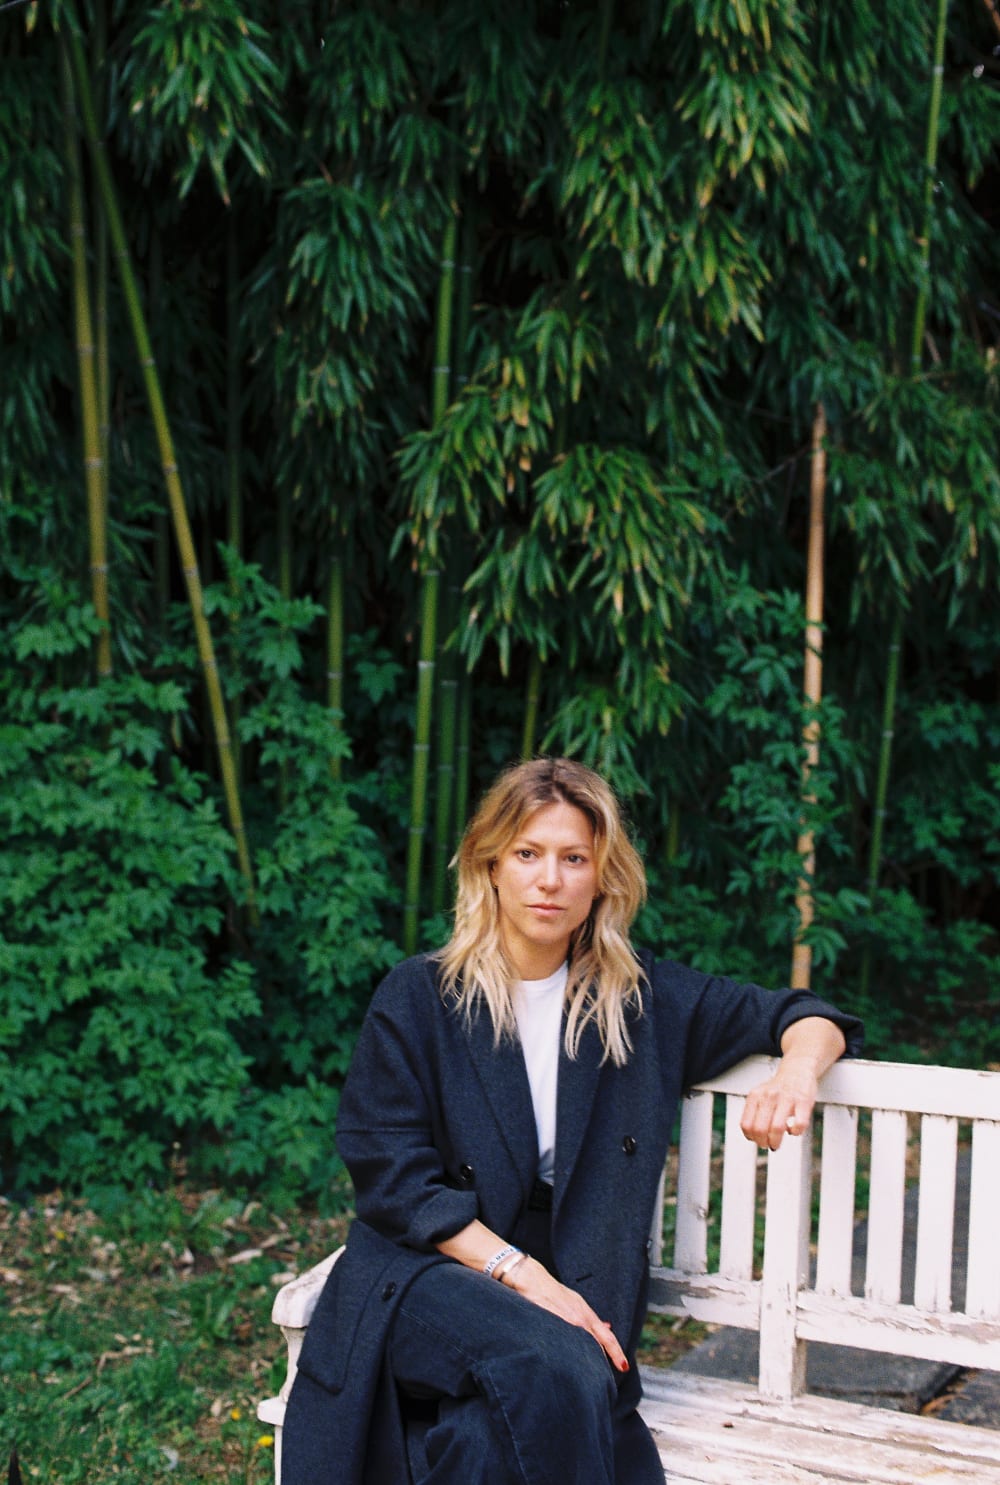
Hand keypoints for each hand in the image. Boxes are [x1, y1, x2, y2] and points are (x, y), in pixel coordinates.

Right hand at [503, 1255, 628, 1373]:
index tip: (624, 1367)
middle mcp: (580, 1318)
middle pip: (597, 1344)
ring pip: (583, 1346)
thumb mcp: (576, 1302)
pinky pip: (564, 1343)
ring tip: (588, 1375)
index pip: (607, 1336)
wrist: (533, 1279)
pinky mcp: (553, 1324)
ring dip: (587, 1360)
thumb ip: (590, 1317)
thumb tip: (607, 1327)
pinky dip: (569, 1353)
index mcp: (586, 1314)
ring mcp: (567, 1321)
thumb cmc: (554, 1292)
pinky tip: (567, 1362)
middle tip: (606, 1378)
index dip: (616, 1352)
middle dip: (602, 1362)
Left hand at [740, 1060, 817, 1149]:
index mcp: (755, 1096)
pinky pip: (799, 1124)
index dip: (751, 1137)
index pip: (746, 1125)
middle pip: (760, 1129)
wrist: (798, 1069)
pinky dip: (795, 1132)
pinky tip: (793, 1129)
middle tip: (769, 1144)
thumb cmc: (779, 1088)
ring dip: (776, 1141)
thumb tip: (753, 1137)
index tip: (757, 1140)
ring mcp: (786, 1098)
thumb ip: (754, 1113)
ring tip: (777, 1143)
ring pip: (776, 1128)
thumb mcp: (760, 1095)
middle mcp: (769, 1096)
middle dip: (764, 1143)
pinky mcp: (803, 1101)